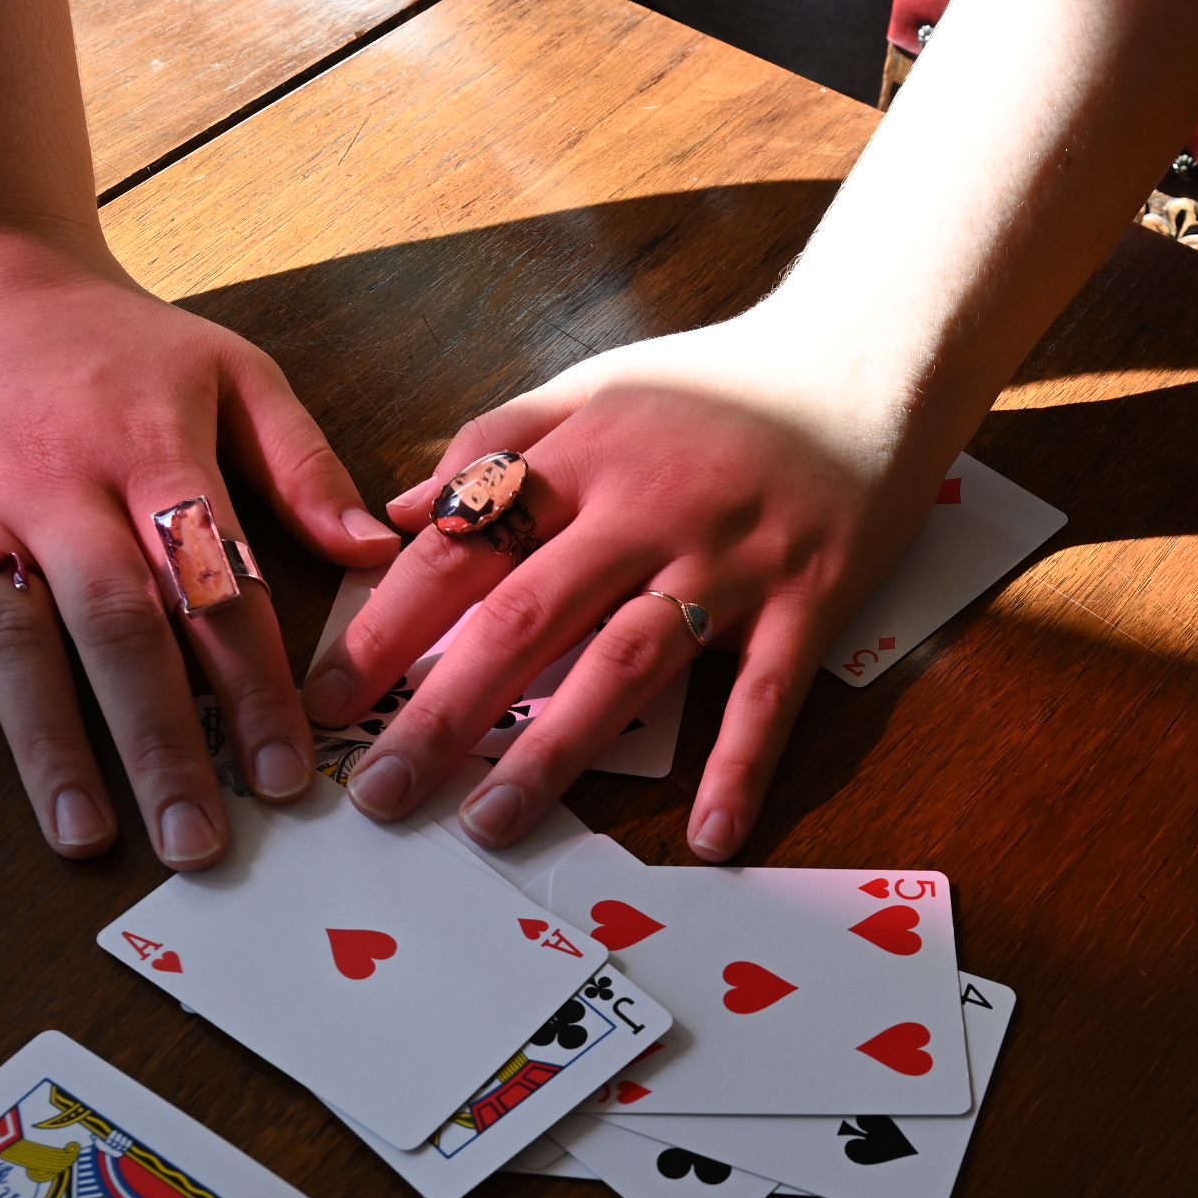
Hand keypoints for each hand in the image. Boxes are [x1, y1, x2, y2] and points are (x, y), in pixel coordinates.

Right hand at [0, 229, 401, 863]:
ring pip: (7, 641)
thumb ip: (304, 464)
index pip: (217, 589)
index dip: (255, 688)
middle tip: (198, 843)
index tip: (288, 778)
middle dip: (162, 741)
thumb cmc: (117, 338)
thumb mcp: (232, 370)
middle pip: (117, 629)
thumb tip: (376, 555)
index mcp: (152, 453)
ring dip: (44, 744)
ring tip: (82, 837)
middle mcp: (56, 487)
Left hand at [306, 311, 954, 860]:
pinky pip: (768, 696)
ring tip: (493, 825)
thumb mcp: (598, 386)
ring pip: (628, 664)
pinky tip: (712, 838)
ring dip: (555, 752)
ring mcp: (730, 560)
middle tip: (382, 790)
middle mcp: (647, 508)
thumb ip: (497, 447)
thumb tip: (396, 515)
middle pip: (527, 617)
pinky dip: (742, 769)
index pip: (466, 546)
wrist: (867, 359)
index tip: (331, 696)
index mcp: (585, 456)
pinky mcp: (809, 598)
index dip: (390, 623)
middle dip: (443, 709)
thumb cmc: (723, 382)